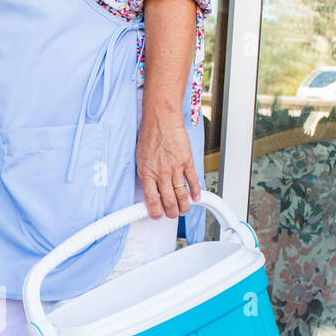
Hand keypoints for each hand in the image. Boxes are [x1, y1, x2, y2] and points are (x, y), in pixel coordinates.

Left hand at [136, 105, 200, 220]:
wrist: (161, 120)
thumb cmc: (150, 136)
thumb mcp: (140, 159)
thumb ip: (145, 175)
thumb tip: (148, 189)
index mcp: (147, 173)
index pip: (151, 200)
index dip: (155, 212)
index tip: (157, 215)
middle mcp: (161, 173)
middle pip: (169, 201)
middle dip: (172, 212)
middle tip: (173, 214)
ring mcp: (175, 168)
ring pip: (181, 194)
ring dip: (184, 206)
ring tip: (183, 209)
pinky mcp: (187, 161)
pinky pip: (193, 180)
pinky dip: (195, 191)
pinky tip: (195, 197)